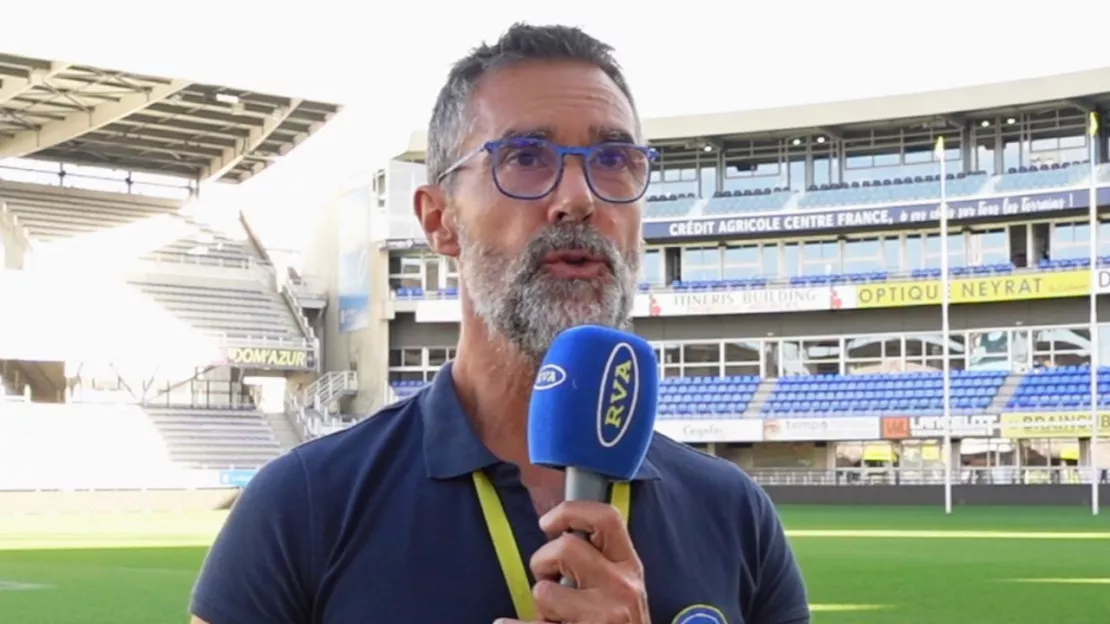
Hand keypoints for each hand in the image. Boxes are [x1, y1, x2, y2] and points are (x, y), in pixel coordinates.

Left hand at [496, 500, 649, 623]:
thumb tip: (557, 529)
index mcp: (631, 568)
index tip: (548, 523)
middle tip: (548, 578)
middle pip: (566, 547)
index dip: (571, 511)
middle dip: (543, 561)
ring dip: (541, 605)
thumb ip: (600, 561)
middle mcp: (623, 589)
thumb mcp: (623, 589)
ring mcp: (605, 617)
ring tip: (556, 617)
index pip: (607, 518)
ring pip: (545, 591)